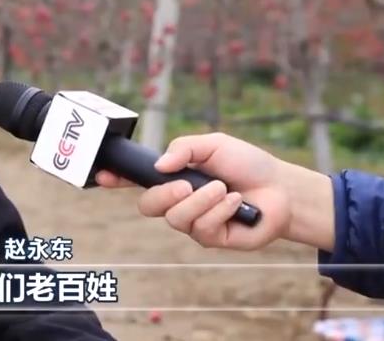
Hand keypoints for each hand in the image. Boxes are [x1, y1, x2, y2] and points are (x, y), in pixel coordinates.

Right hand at [95, 132, 330, 250]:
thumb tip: (159, 166)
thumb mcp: (214, 144)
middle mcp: (178, 201)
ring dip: (202, 201)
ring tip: (224, 189)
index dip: (117, 179)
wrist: (281, 189)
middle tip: (185, 185)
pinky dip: (219, 211)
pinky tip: (235, 202)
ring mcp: (193, 222)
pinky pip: (201, 229)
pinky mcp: (211, 238)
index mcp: (173, 177)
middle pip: (148, 206)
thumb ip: (184, 149)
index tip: (103, 175)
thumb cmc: (247, 164)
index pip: (137, 180)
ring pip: (177, 218)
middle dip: (163, 196)